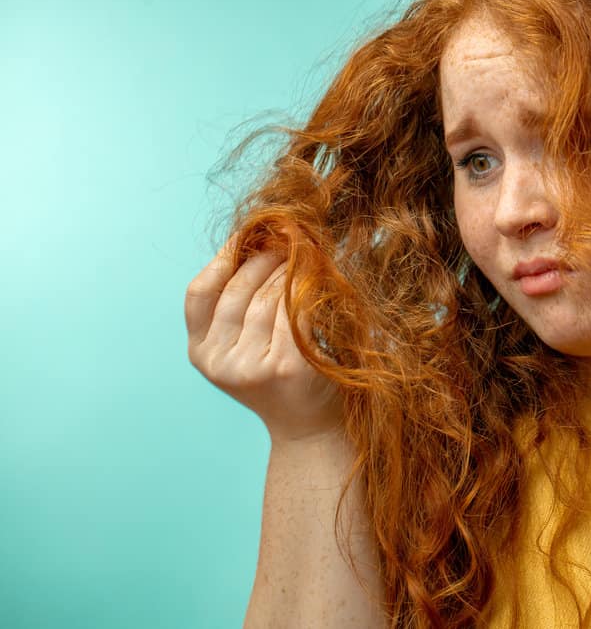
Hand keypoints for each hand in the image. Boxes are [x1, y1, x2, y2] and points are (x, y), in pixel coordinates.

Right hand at [185, 242, 342, 442]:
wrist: (310, 427)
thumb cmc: (281, 376)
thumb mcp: (244, 346)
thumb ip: (237, 307)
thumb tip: (255, 242)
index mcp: (201, 353)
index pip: (199, 293)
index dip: (222, 258)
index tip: (246, 235)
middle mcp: (220, 361)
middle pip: (238, 290)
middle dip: (264, 257)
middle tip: (288, 238)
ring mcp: (252, 365)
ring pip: (270, 297)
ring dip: (290, 268)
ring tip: (306, 252)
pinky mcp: (287, 365)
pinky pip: (297, 311)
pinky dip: (308, 287)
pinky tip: (319, 273)